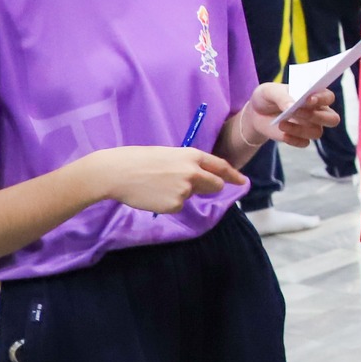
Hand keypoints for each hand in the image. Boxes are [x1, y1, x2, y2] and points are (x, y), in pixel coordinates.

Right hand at [86, 147, 245, 213]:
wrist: (117, 172)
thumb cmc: (139, 160)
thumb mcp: (169, 155)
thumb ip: (187, 165)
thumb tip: (198, 177)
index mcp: (192, 156)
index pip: (221, 166)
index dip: (233, 175)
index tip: (243, 182)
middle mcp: (194, 172)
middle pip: (215, 185)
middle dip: (210, 188)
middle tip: (192, 187)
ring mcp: (186, 189)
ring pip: (192, 195)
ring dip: (182, 193)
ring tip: (158, 186)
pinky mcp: (176, 204)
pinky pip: (178, 206)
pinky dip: (168, 203)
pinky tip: (153, 195)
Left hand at [243, 82, 336, 147]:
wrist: (256, 113)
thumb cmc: (268, 97)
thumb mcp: (270, 91)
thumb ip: (282, 97)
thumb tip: (291, 106)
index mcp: (314, 95)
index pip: (328, 97)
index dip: (321, 99)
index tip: (308, 100)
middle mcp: (317, 112)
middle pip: (332, 119)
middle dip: (317, 117)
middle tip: (296, 112)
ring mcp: (310, 126)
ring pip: (317, 132)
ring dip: (300, 129)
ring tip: (281, 123)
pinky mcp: (300, 138)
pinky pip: (305, 143)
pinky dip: (294, 140)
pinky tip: (283, 135)